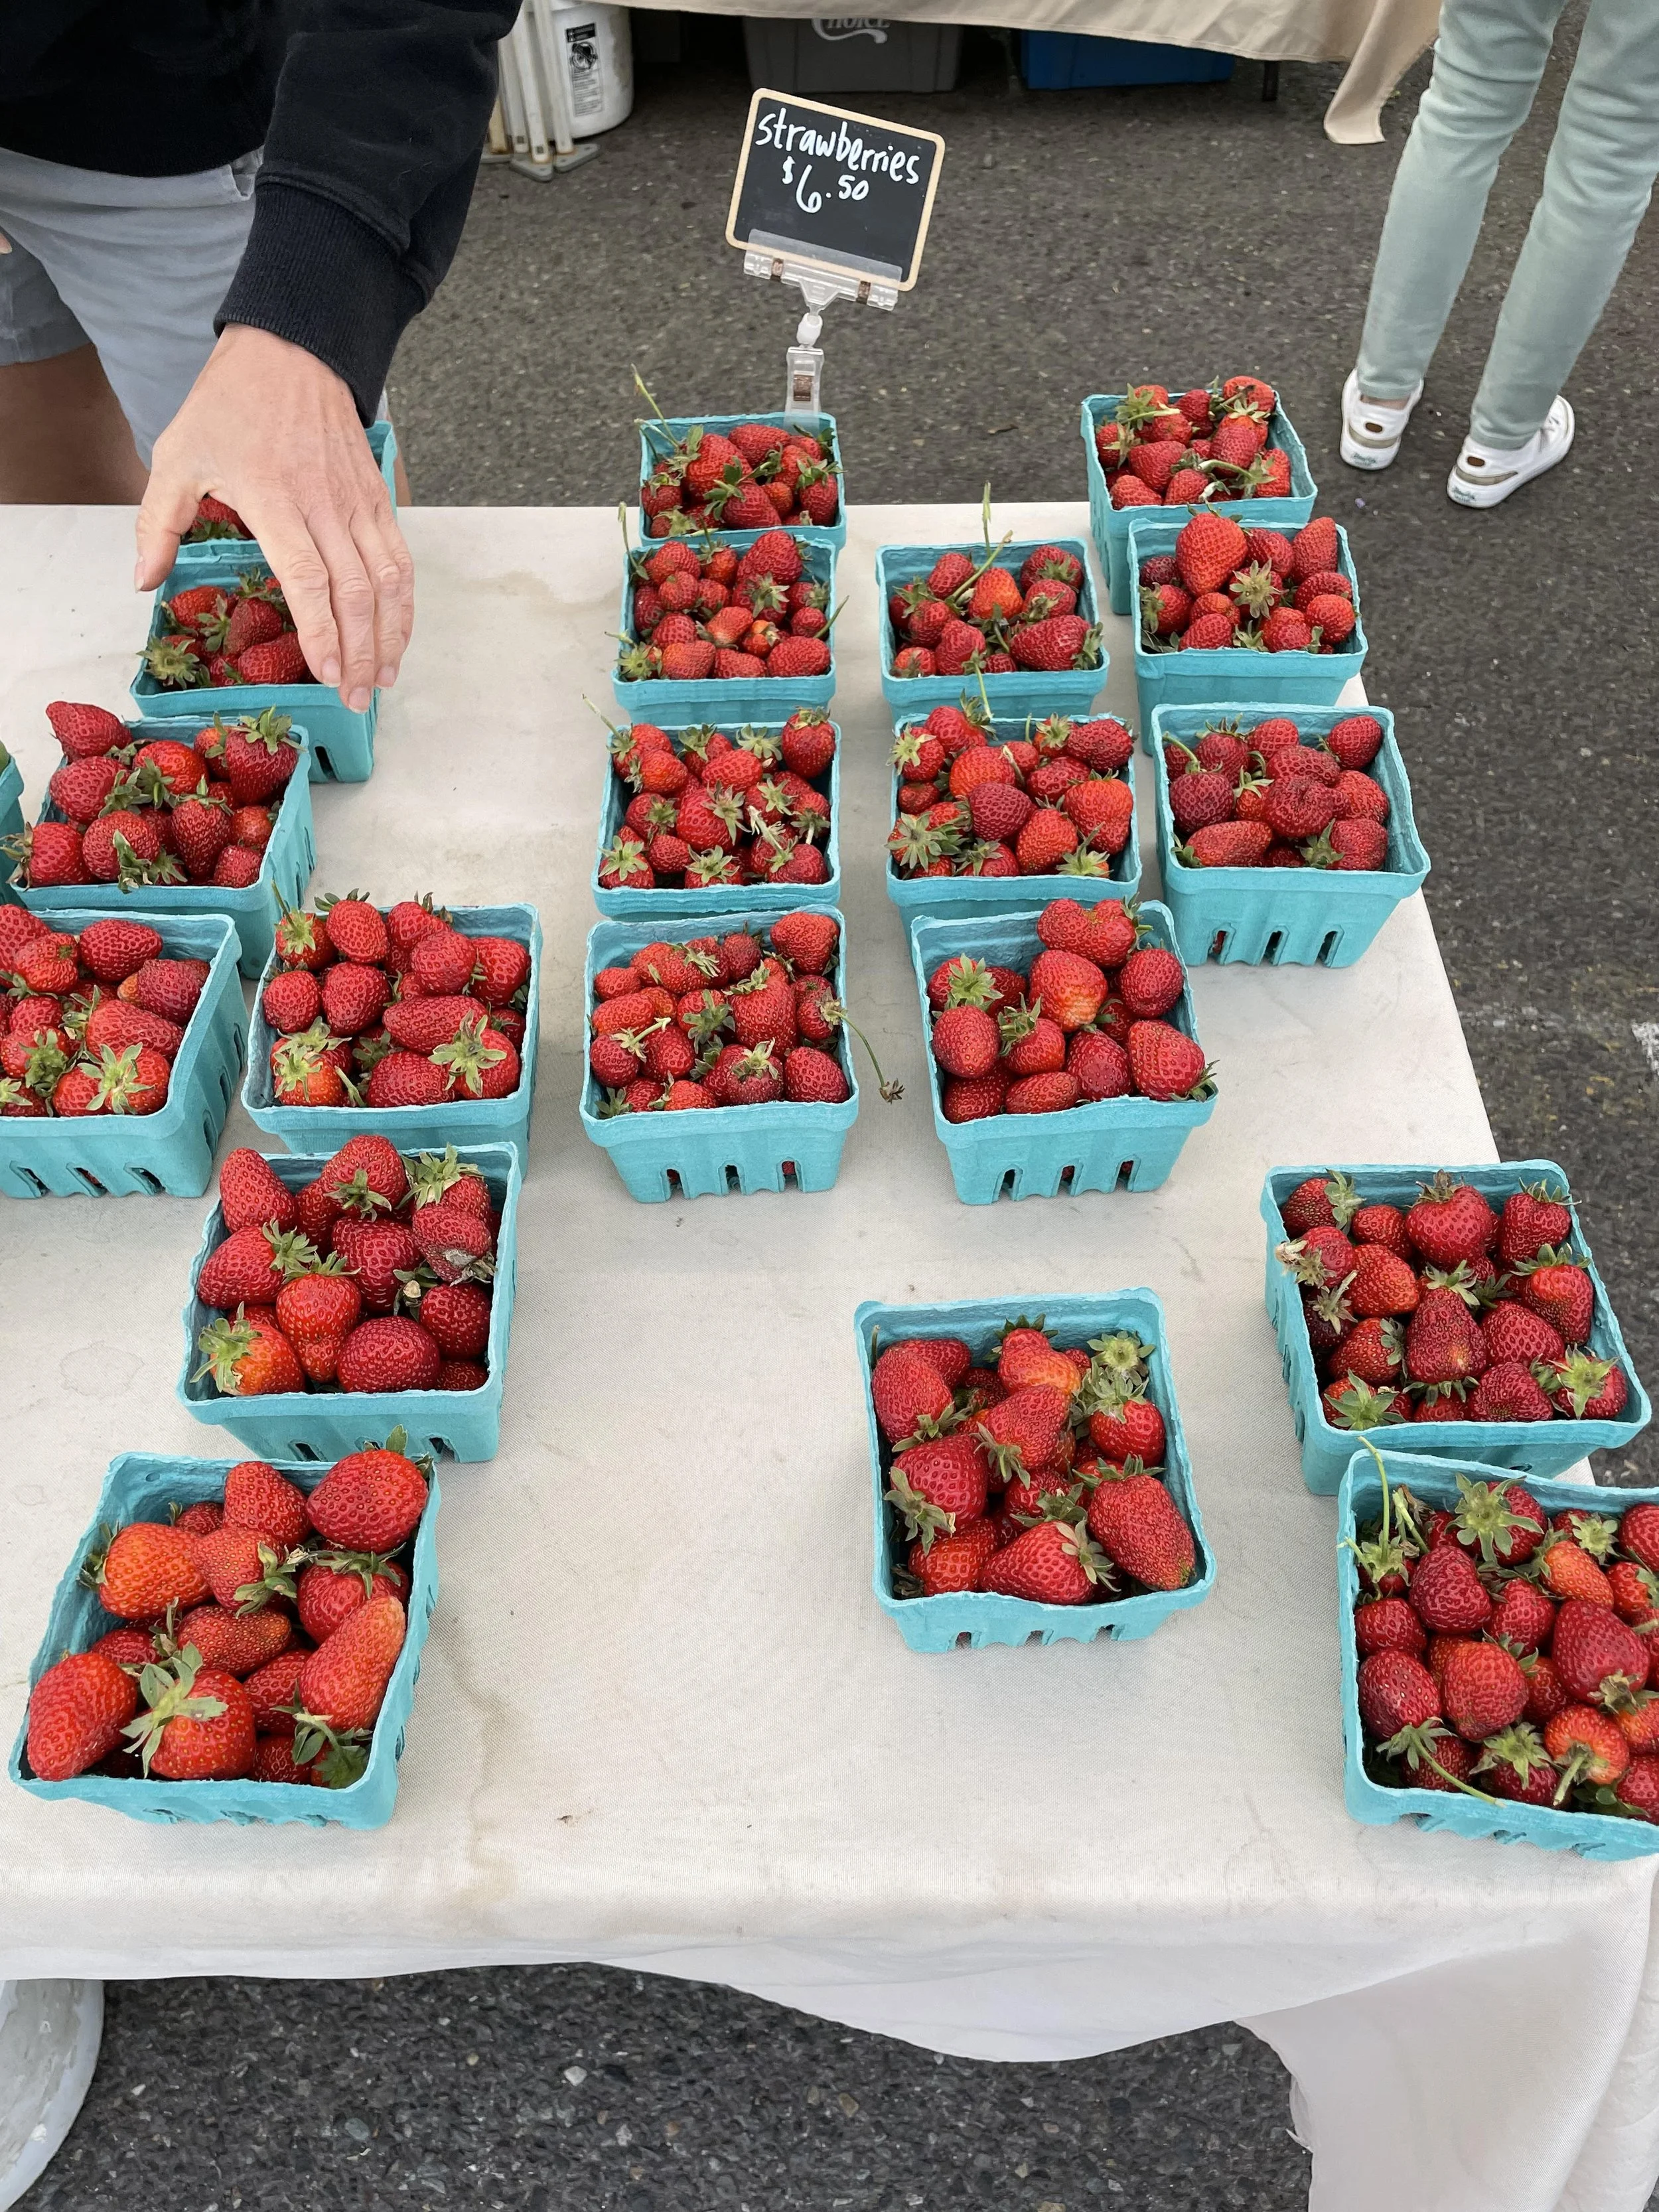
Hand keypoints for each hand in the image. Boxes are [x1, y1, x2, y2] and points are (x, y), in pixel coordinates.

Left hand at [136, 325, 412, 711]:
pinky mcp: (378, 497)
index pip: (309, 577)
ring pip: (387, 580)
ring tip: (382, 679)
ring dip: (390, 635)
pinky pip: (400, 559)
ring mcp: (358, 502)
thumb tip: (144, 582)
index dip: (322, 632)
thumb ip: (157, 522)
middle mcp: (325, 504)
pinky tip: (397, 635)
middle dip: (360, 652)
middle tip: (355, 697)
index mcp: (273, 497)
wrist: (290, 351)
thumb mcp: (176, 455)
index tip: (326, 673)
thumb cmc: (229, 404)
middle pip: (355, 592)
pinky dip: (404, 603)